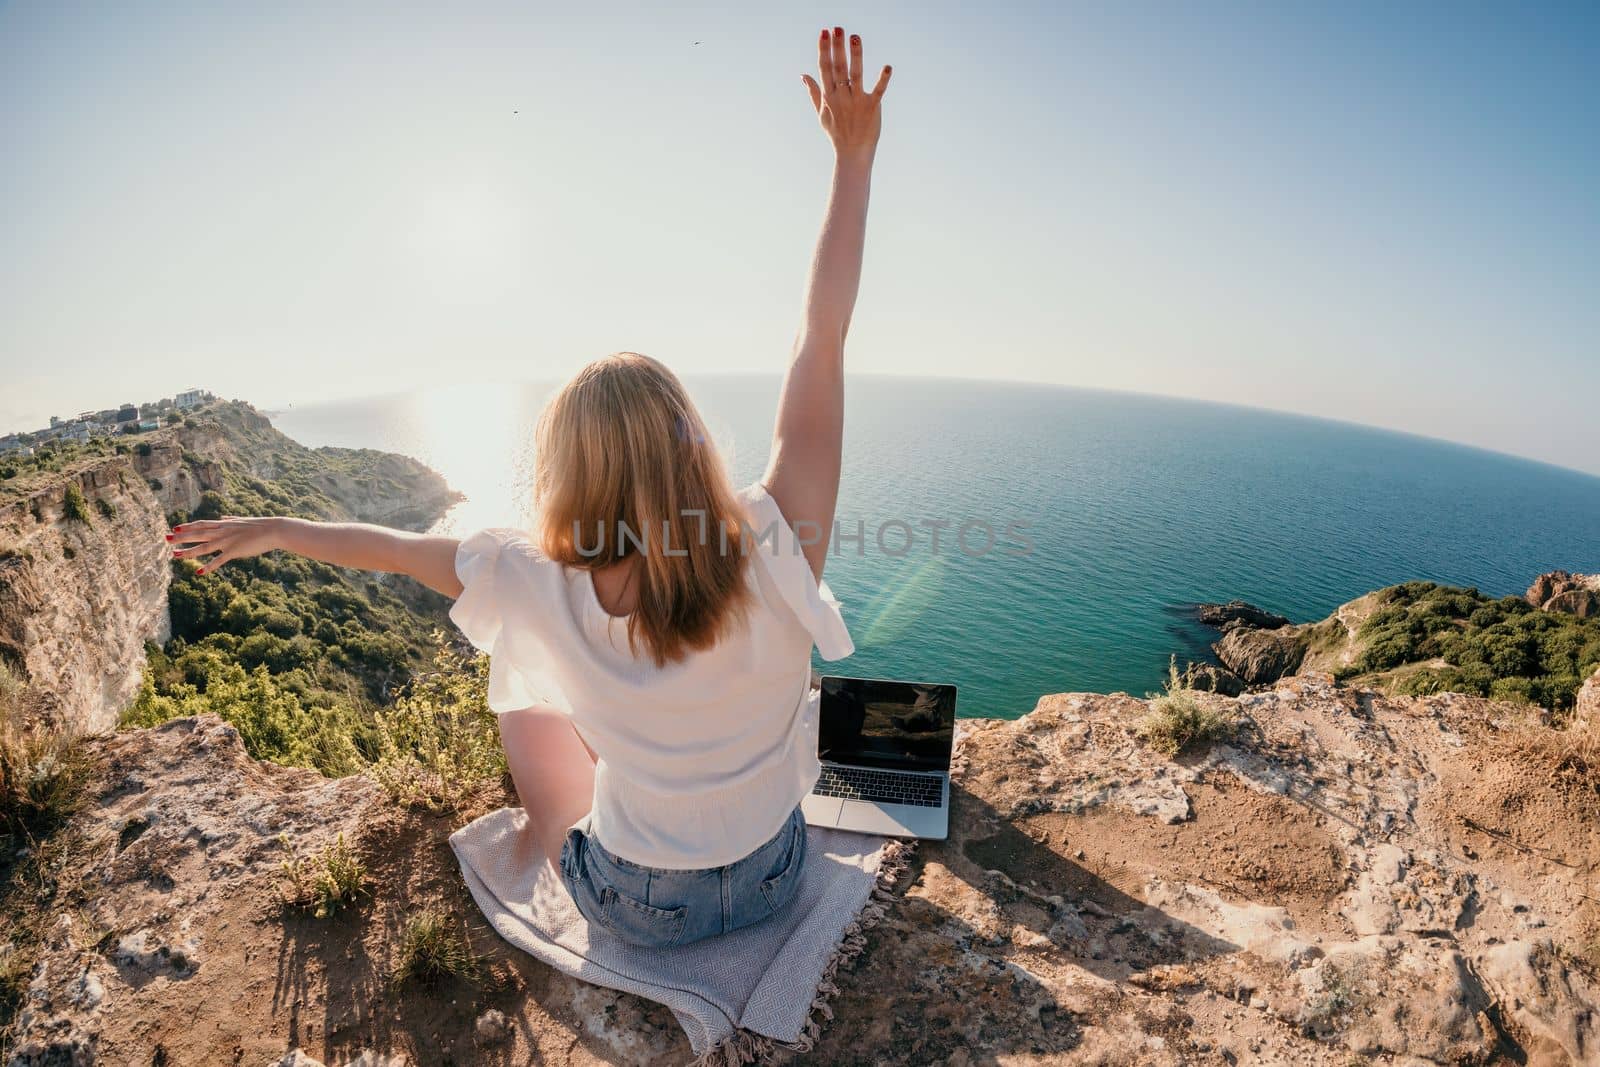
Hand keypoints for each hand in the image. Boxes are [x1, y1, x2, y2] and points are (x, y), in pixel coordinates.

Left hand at [167, 516, 280, 574]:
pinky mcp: (234, 551)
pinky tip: (199, 572)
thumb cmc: (261, 526)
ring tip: (174, 555)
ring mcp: (227, 542)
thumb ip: (231, 519)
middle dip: (181, 537)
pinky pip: (218, 560)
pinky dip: (208, 566)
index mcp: (224, 525)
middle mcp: (222, 532)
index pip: (201, 524)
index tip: (175, 528)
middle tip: (165, 538)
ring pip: (203, 547)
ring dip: (188, 552)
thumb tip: (224, 517)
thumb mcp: (242, 520)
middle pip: (197, 535)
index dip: (188, 526)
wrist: (274, 530)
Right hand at [802, 26, 890, 158]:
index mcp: (829, 96)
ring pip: (856, 74)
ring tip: (855, 37)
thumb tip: (803, 75)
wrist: (852, 153)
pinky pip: (878, 91)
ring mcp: (857, 102)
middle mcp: (841, 97)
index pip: (825, 68)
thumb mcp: (821, 113)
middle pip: (838, 67)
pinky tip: (888, 67)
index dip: (824, 49)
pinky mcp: (872, 107)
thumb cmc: (836, 133)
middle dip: (837, 47)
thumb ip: (813, 92)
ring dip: (856, 55)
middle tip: (838, 28)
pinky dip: (883, 80)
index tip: (824, 32)